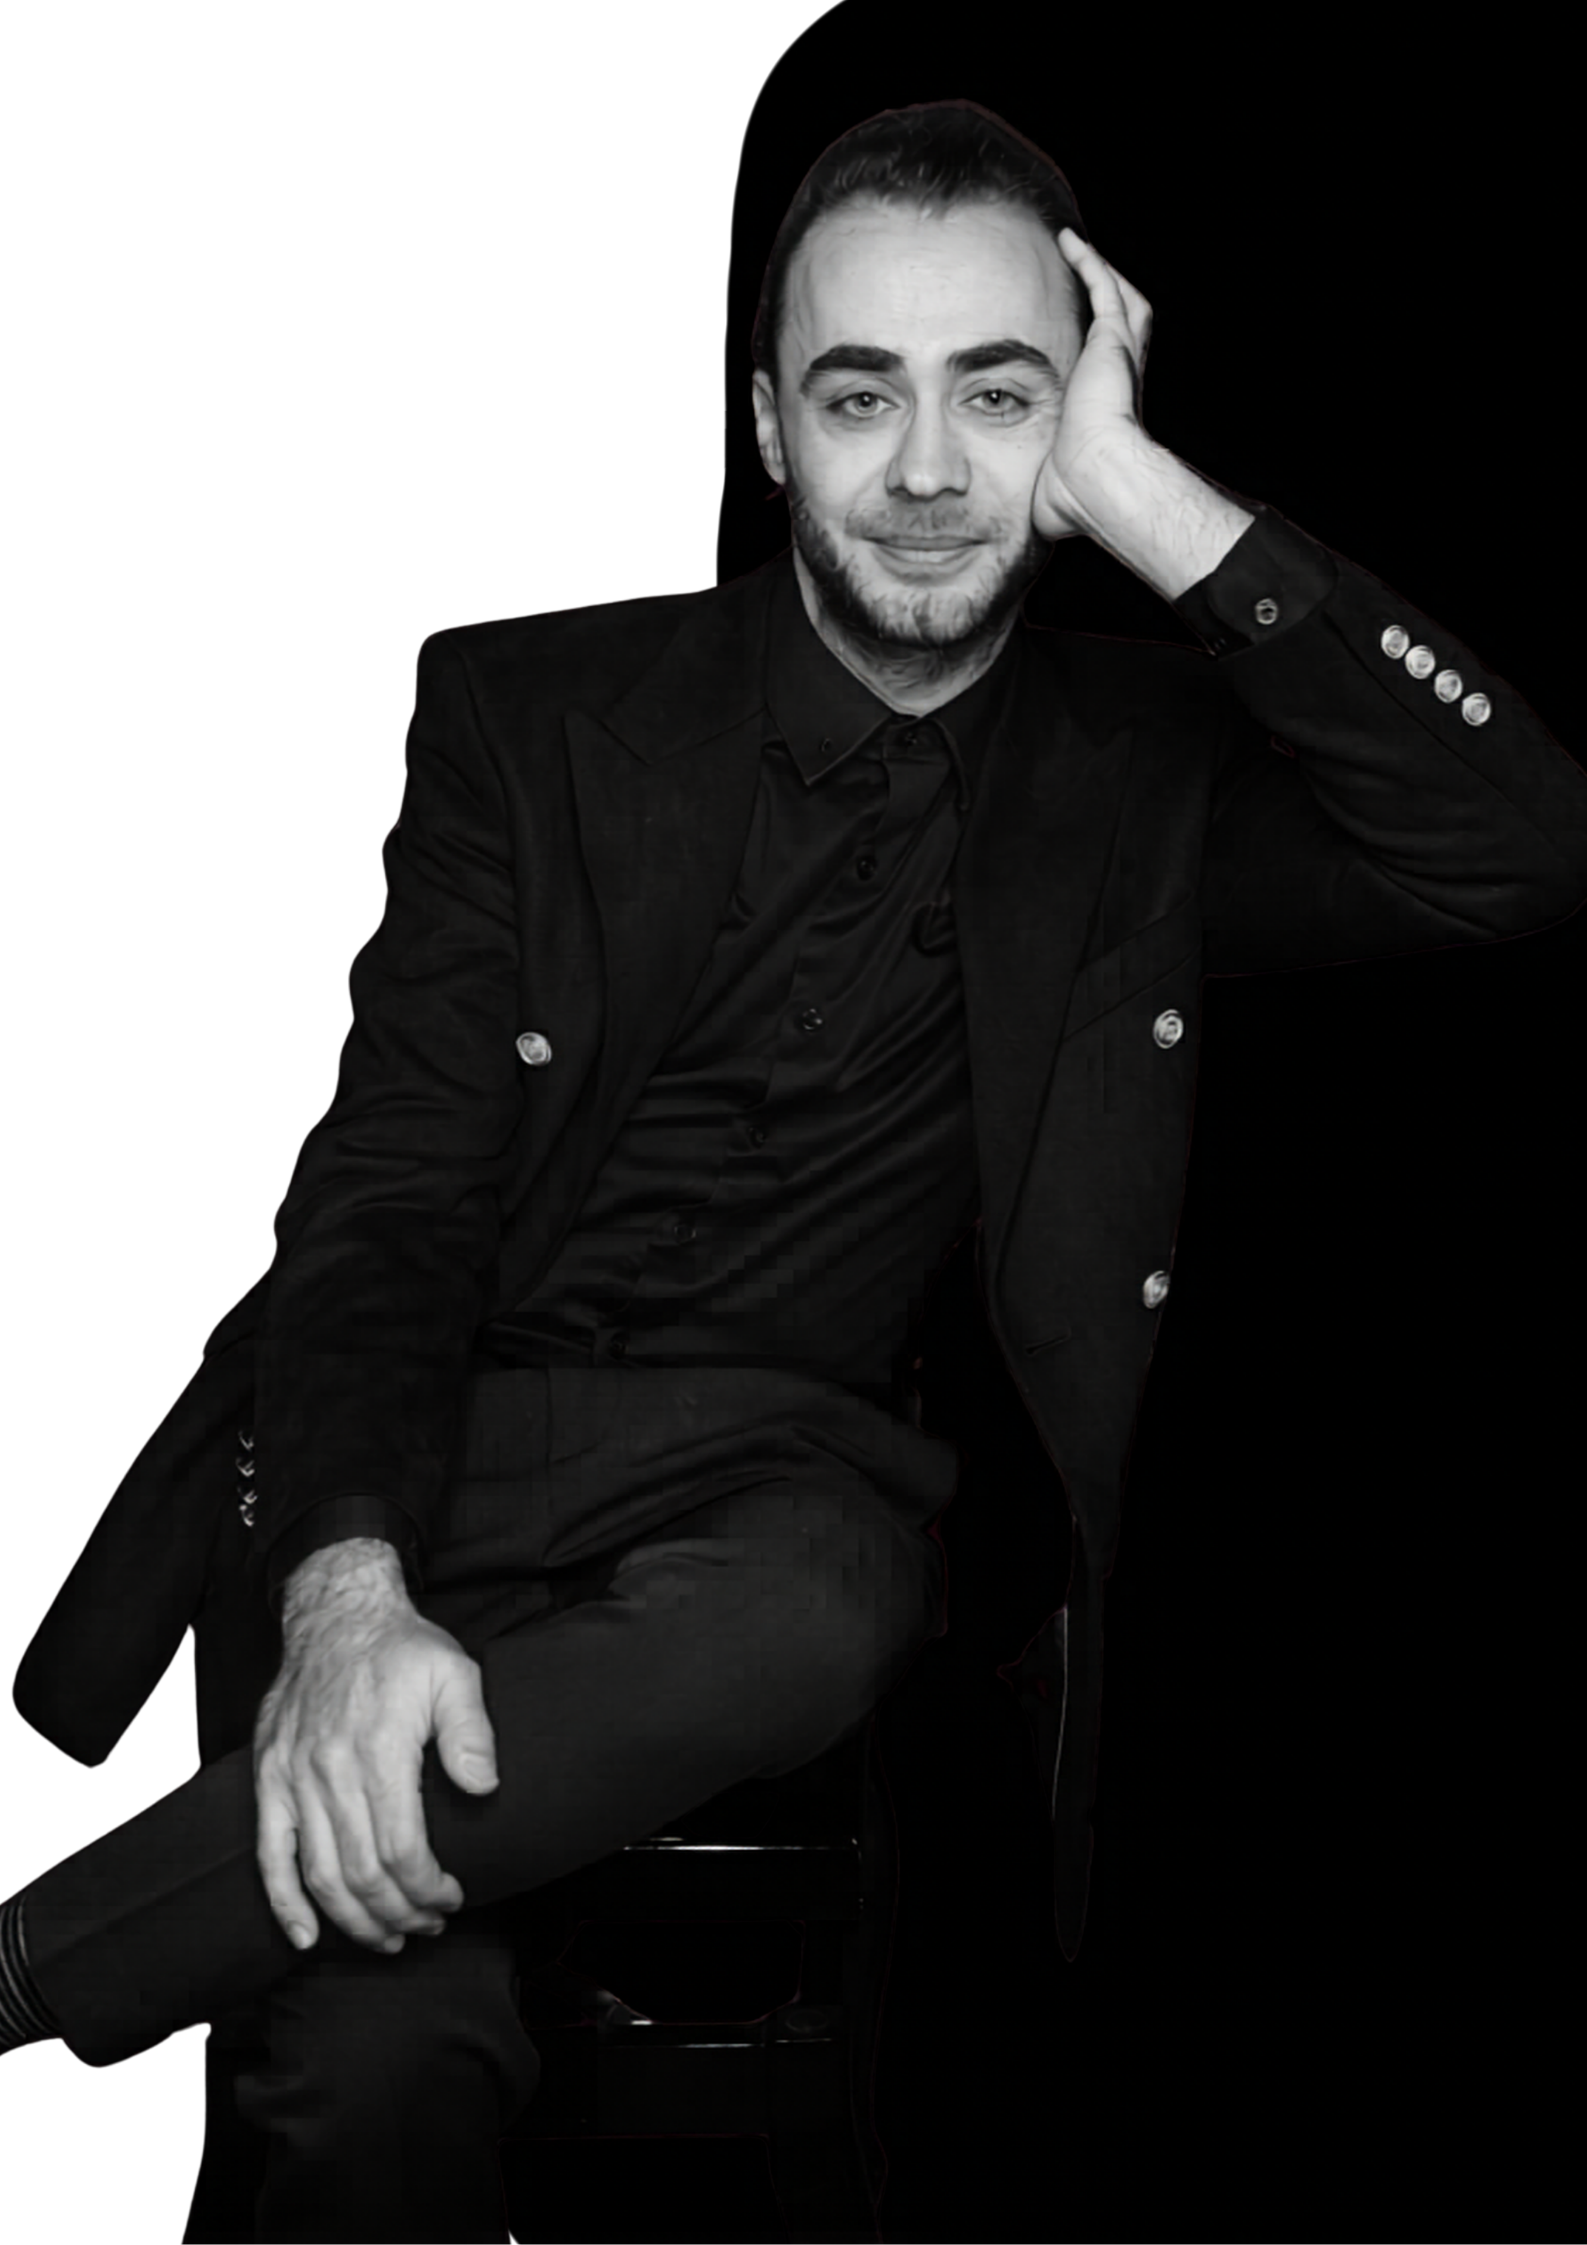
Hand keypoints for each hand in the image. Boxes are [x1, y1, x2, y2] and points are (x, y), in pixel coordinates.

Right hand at [253, 1560, 499, 1953]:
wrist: (337, 1615)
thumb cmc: (402, 1648)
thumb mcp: (453, 1673)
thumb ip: (470, 1732)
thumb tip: (485, 1787)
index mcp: (379, 1751)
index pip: (402, 1849)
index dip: (428, 1888)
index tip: (452, 1898)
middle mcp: (330, 1771)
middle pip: (362, 1873)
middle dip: (399, 1913)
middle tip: (428, 1926)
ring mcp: (293, 1778)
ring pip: (319, 1875)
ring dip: (354, 1920)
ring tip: (387, 1939)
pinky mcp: (268, 1779)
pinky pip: (269, 1855)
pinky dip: (285, 1904)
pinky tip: (307, 1937)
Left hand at [1031, 228, 1155, 544]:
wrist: (1099, 482)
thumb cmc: (1077, 498)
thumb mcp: (1052, 496)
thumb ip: (1041, 496)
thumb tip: (1024, 528)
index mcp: (1108, 409)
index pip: (1108, 367)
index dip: (1097, 348)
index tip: (1078, 339)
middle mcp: (1119, 377)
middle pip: (1123, 324)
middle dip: (1108, 299)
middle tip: (1085, 278)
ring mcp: (1118, 356)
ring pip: (1119, 298)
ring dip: (1100, 273)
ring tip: (1076, 251)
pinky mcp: (1111, 340)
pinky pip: (1101, 286)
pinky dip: (1088, 262)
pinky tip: (1067, 241)